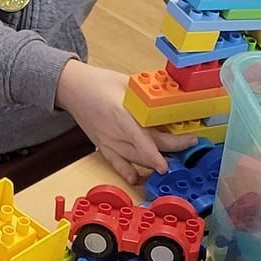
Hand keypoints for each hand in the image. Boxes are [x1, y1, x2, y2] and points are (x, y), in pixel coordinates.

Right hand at [55, 59, 184, 185]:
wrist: (71, 88)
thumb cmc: (97, 82)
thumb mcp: (126, 82)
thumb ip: (147, 92)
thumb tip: (171, 95)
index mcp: (121, 114)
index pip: (144, 137)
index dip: (161, 148)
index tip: (182, 146)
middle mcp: (115, 132)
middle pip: (147, 147)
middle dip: (171, 148)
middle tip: (189, 142)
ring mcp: (108, 142)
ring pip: (136, 159)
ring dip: (154, 162)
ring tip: (174, 157)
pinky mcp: (103, 147)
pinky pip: (117, 164)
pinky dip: (127, 173)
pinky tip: (138, 179)